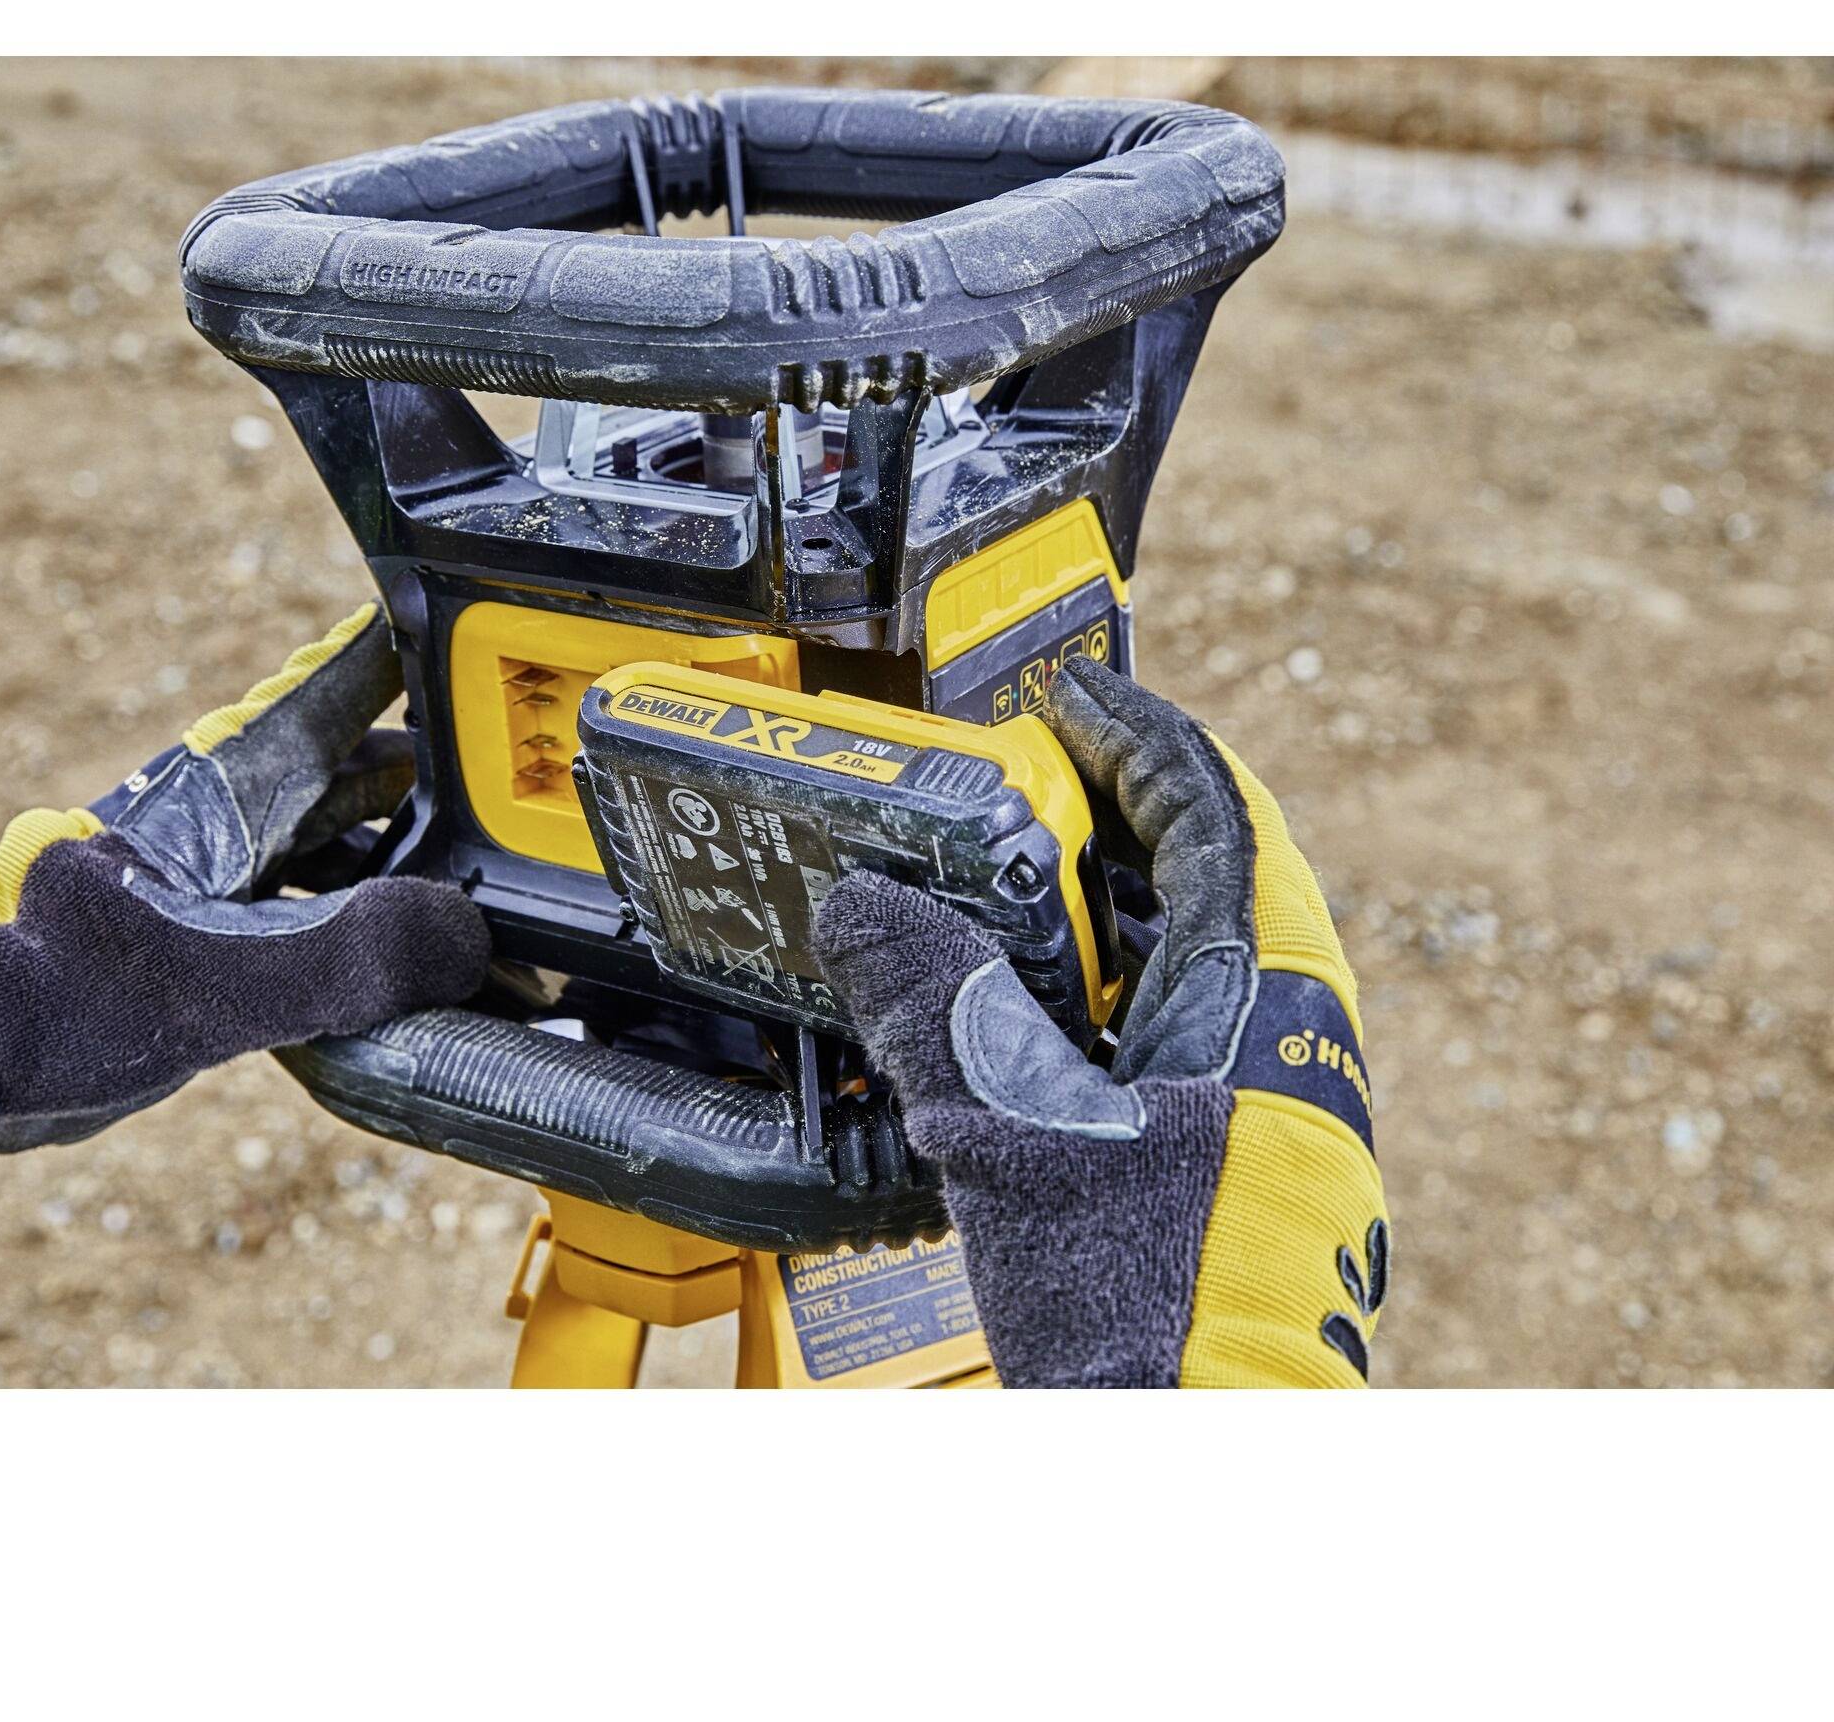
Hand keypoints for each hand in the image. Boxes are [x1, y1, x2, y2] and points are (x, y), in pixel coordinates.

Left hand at [0, 604, 487, 1166]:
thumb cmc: (55, 1001)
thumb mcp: (218, 981)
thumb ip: (350, 955)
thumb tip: (464, 934)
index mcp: (227, 794)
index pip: (336, 692)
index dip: (405, 650)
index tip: (473, 615)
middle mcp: (227, 819)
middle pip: (352, 763)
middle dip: (434, 760)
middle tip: (512, 761)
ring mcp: (216, 874)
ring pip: (333, 835)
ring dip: (405, 848)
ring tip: (482, 868)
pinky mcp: (204, 933)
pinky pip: (310, 902)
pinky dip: (363, 912)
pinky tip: (401, 947)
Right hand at [812, 657, 1387, 1387]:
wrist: (1196, 1459)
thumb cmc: (1149, 1316)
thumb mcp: (1014, 1136)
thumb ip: (934, 1009)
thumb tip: (865, 906)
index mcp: (1265, 1002)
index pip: (1214, 812)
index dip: (1140, 735)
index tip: (1071, 691)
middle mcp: (1284, 1036)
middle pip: (1209, 870)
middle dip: (1110, 810)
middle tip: (1014, 778)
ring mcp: (1265, 1096)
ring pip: (1187, 950)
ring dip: (1097, 901)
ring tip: (997, 880)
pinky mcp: (1231, 1150)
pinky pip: (1165, 1020)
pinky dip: (1092, 984)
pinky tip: (1017, 1012)